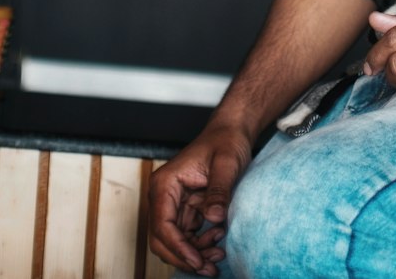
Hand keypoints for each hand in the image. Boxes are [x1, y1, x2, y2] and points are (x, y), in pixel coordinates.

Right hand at [148, 122, 251, 275]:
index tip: (197, 262)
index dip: (178, 248)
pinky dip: (200, 243)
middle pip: (163, 239)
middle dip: (184, 257)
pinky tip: (218, 239)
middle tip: (208, 269)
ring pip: (175, 240)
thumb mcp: (227, 163)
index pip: (162, 226)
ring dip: (194, 252)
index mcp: (165, 184)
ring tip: (219, 254)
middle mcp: (164, 196)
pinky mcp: (186, 208)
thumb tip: (213, 218)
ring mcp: (174, 203)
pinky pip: (187, 235)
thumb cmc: (227, 140)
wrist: (233, 131)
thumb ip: (219, 190)